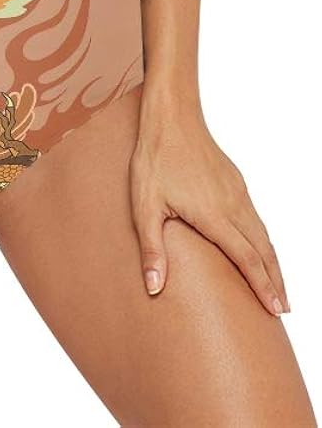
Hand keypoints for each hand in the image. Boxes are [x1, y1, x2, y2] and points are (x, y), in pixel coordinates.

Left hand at [128, 96, 289, 315]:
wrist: (171, 117)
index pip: (247, 259)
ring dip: (273, 261)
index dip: (262, 287)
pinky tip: (260, 248)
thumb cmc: (155, 160)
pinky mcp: (235, 181)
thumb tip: (154, 287)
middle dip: (275, 281)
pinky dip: (264, 240)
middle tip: (283, 309)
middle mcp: (232, 205)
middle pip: (263, 250)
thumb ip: (152, 249)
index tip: (275, 310)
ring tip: (277, 285)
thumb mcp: (145, 206)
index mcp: (214, 215)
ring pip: (263, 233)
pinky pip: (256, 217)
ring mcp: (236, 191)